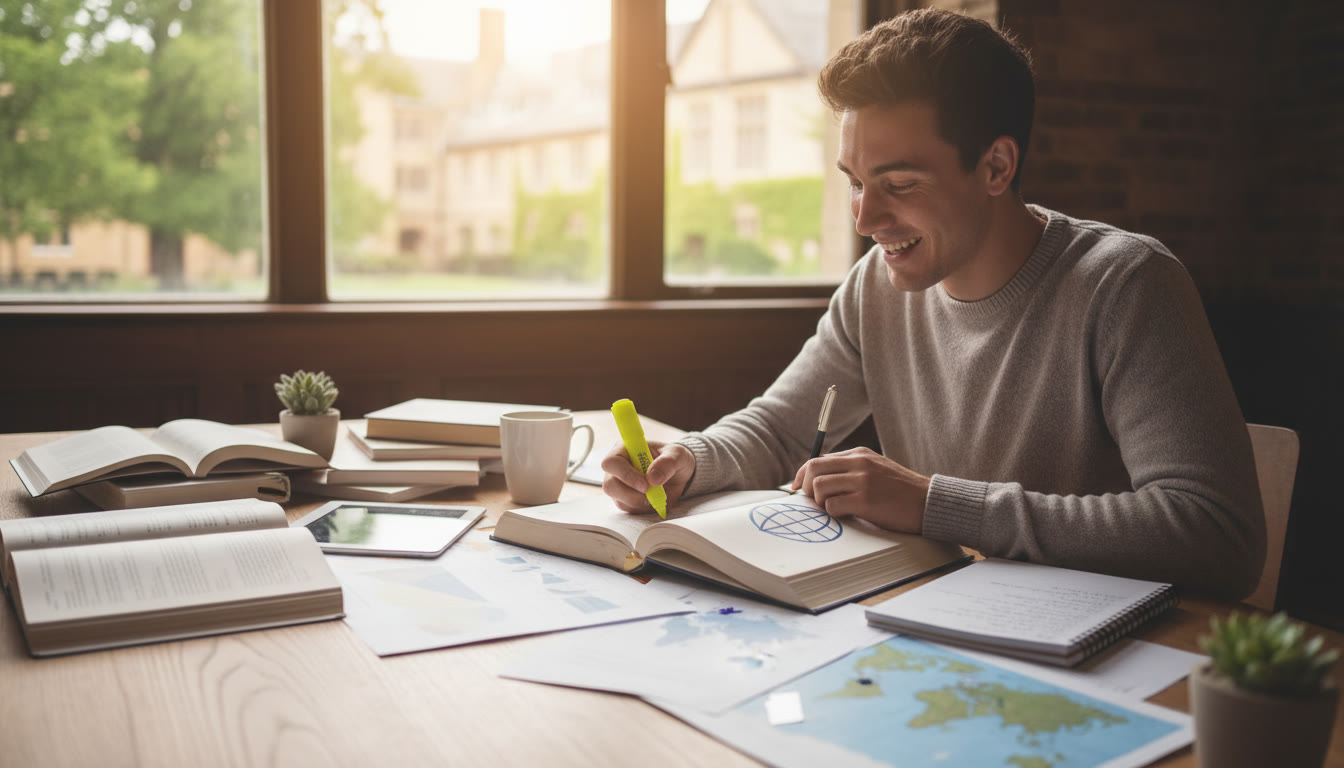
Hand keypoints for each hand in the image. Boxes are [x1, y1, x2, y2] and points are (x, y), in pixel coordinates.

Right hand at [601, 440, 695, 512]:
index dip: (625, 474)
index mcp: (624, 450)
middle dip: (631, 493)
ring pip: (619, 500)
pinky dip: (644, 508)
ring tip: (658, 494)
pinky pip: (628, 509)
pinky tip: (655, 499)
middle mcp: (617, 468)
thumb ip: (667, 462)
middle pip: (609, 485)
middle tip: (651, 493)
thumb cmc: (674, 459)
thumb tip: (652, 478)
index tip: (645, 484)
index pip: (611, 462)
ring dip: (640, 501)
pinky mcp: (625, 500)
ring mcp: (619, 486)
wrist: (679, 475)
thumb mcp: (677, 455)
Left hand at [791, 447, 929, 533]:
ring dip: (820, 502)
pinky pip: (832, 506)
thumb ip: (851, 469)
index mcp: (859, 454)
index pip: (818, 459)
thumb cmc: (901, 491)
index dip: (802, 474)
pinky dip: (833, 514)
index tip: (796, 487)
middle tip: (812, 501)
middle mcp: (859, 463)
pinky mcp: (865, 500)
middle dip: (805, 487)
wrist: (929, 502)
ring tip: (834, 509)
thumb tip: (819, 479)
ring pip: (819, 487)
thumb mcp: (876, 469)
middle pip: (813, 469)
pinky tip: (846, 516)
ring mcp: (862, 481)